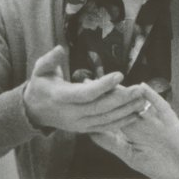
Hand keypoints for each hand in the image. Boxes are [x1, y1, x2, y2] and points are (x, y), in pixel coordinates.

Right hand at [23, 46, 146, 132]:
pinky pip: (106, 127)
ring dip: (126, 111)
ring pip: (106, 119)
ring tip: (143, 100)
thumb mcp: (40, 69)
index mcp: (61, 98)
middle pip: (100, 108)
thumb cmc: (40, 85)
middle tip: (140, 88)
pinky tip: (136, 114)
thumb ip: (50, 59)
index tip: (120, 74)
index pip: (85, 93)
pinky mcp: (85, 129)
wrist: (34, 111)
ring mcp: (79, 124)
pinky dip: (122, 122)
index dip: (103, 85)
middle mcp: (71, 114)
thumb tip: (60, 49)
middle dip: (122, 99)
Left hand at [90, 83, 178, 178]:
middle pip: (122, 106)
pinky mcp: (170, 121)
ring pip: (138, 103)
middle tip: (89, 82)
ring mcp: (155, 120)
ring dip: (126, 93)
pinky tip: (142, 87)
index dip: (97, 107)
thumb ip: (113, 144)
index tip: (81, 97)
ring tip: (110, 82)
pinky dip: (152, 97)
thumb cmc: (162, 163)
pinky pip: (160, 106)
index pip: (111, 116)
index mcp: (131, 131)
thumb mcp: (132, 157)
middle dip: (107, 95)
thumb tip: (91, 132)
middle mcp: (142, 122)